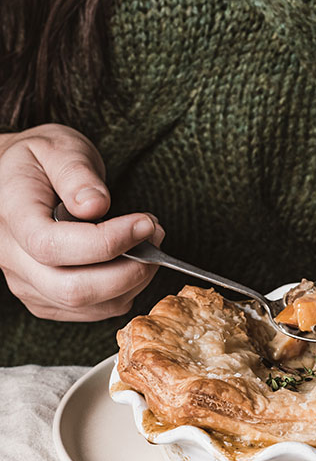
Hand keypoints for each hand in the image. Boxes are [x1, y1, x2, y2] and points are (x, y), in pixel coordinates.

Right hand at [0, 123, 163, 319]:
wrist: (18, 180)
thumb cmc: (40, 161)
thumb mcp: (58, 148)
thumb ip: (76, 174)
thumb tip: (96, 206)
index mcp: (12, 217)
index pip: (52, 246)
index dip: (105, 243)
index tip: (143, 224)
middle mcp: (13, 259)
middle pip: (72, 289)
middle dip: (127, 271)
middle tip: (155, 237)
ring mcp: (29, 285)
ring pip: (87, 306)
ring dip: (132, 282)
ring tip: (150, 244)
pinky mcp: (48, 300)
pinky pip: (93, 311)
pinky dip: (123, 292)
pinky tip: (134, 262)